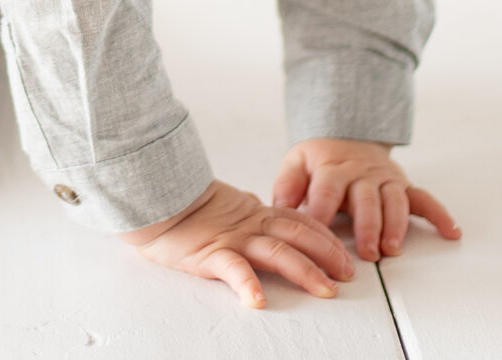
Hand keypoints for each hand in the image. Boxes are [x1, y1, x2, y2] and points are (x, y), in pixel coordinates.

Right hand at [118, 178, 356, 308]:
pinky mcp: (209, 253)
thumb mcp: (228, 207)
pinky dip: (247, 284)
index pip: (300, 221)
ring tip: (325, 289)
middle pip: (298, 235)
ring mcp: (231, 238)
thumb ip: (251, 215)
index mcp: (255, 213)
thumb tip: (272, 221)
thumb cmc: (186, 209)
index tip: (346, 254)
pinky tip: (258, 301)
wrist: (153, 200)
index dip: (327, 237)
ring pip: (277, 251)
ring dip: (304, 271)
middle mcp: (250, 224)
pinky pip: (232, 270)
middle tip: (348, 275)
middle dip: (328, 254)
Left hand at [273, 137, 459, 261]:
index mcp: (332, 167)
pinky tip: (451, 232)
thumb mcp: (296, 163)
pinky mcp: (403, 185)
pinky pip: (424, 198)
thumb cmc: (319, 160)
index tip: (318, 236)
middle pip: (366, 200)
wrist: (347, 134)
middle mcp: (362, 173)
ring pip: (394, 201)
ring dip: (396, 226)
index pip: (327, 191)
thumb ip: (287, 185)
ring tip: (394, 250)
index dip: (323, 213)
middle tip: (368, 253)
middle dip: (368, 226)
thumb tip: (279, 208)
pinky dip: (439, 214)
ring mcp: (386, 179)